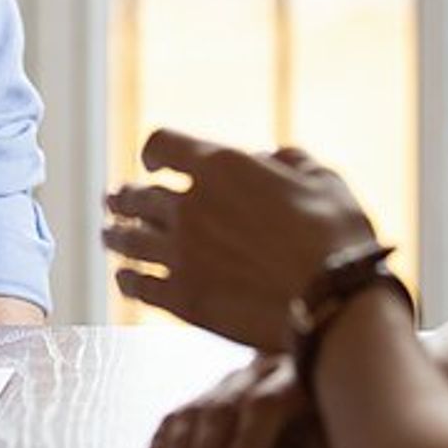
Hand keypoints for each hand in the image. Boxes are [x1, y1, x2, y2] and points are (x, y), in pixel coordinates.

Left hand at [104, 129, 376, 349]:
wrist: (336, 304)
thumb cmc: (338, 237)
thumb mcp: (324, 180)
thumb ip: (291, 162)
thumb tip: (275, 157)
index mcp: (220, 167)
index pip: (162, 144)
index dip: (155, 151)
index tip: (152, 162)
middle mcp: (190, 206)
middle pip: (137, 196)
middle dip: (124, 197)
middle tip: (113, 200)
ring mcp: (181, 254)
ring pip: (129, 239)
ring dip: (115, 235)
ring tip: (108, 235)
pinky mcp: (183, 299)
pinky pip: (139, 285)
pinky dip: (128, 279)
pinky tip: (125, 279)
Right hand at [144, 354, 334, 447]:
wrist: (317, 384)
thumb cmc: (331, 422)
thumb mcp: (344, 444)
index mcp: (295, 380)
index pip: (264, 406)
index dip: (245, 444)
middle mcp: (255, 375)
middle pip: (222, 411)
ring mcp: (228, 382)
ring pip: (194, 413)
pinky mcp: (209, 396)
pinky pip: (177, 416)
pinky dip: (161, 446)